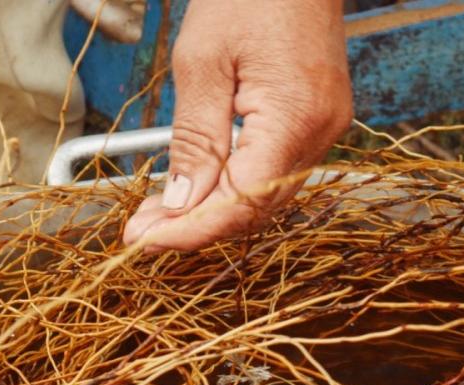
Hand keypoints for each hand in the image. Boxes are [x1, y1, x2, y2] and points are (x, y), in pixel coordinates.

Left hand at [123, 0, 352, 250]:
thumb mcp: (202, 65)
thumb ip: (195, 142)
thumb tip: (182, 205)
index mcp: (294, 119)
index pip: (239, 204)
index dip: (188, 231)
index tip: (141, 240)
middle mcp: (320, 134)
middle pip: (253, 210)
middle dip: (192, 227)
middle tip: (140, 229)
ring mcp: (323, 130)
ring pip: (262, 198)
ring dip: (209, 211)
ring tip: (159, 213)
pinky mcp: (314, 122)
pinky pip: (271, 174)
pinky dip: (230, 188)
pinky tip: (196, 188)